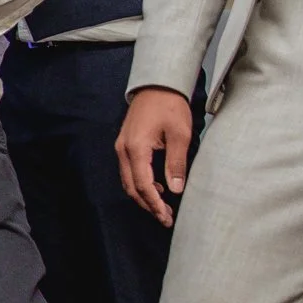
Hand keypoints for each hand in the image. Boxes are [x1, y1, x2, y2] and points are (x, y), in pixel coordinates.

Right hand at [116, 86, 193, 226]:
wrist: (157, 85)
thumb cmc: (170, 106)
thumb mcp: (179, 135)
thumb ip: (176, 163)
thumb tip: (175, 189)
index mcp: (136, 149)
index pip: (143, 185)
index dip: (154, 204)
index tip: (166, 216)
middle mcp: (124, 150)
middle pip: (132, 187)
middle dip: (148, 204)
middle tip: (165, 217)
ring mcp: (122, 147)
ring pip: (128, 181)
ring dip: (144, 196)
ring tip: (162, 206)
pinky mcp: (125, 144)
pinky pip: (129, 171)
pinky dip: (140, 184)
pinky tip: (157, 186)